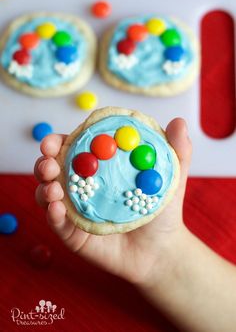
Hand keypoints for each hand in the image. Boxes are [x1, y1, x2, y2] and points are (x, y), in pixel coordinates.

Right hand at [34, 118, 191, 284]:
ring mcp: (74, 210)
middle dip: (44, 162)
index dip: (57, 141)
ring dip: (44, 188)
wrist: (161, 250)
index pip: (72, 149)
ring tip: (54, 187)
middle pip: (53, 169)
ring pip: (47, 194)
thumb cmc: (162, 211)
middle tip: (49, 162)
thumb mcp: (171, 178)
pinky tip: (56, 208)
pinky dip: (52, 214)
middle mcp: (81, 186)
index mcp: (97, 167)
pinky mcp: (73, 234)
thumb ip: (177, 150)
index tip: (53, 140)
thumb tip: (179, 121)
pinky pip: (57, 223)